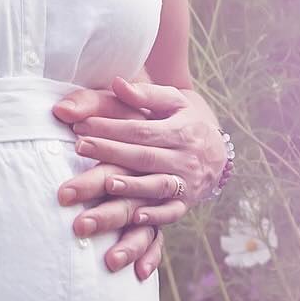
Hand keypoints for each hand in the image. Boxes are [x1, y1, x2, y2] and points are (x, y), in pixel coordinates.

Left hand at [51, 78, 226, 276]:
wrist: (220, 149)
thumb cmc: (187, 120)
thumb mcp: (173, 100)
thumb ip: (146, 94)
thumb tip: (117, 82)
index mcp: (179, 130)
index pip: (140, 130)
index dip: (111, 128)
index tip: (81, 127)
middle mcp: (184, 157)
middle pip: (143, 156)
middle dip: (110, 152)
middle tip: (79, 147)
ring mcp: (187, 182)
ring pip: (158, 185)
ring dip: (133, 186)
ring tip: (107, 183)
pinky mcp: (187, 203)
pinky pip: (173, 212)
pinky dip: (156, 216)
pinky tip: (136, 218)